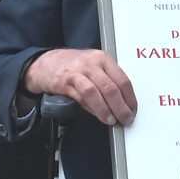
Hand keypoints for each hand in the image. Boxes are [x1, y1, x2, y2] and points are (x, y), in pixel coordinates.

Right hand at [22, 48, 137, 126]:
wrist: (46, 63)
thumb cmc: (74, 65)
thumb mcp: (94, 66)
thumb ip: (107, 80)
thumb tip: (122, 102)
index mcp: (103, 58)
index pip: (123, 80)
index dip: (130, 98)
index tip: (133, 109)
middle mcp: (91, 63)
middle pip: (111, 88)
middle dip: (121, 107)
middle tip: (126, 118)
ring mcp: (77, 72)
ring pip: (96, 93)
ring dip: (105, 110)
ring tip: (112, 120)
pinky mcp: (65, 82)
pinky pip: (81, 97)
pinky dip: (91, 108)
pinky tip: (97, 115)